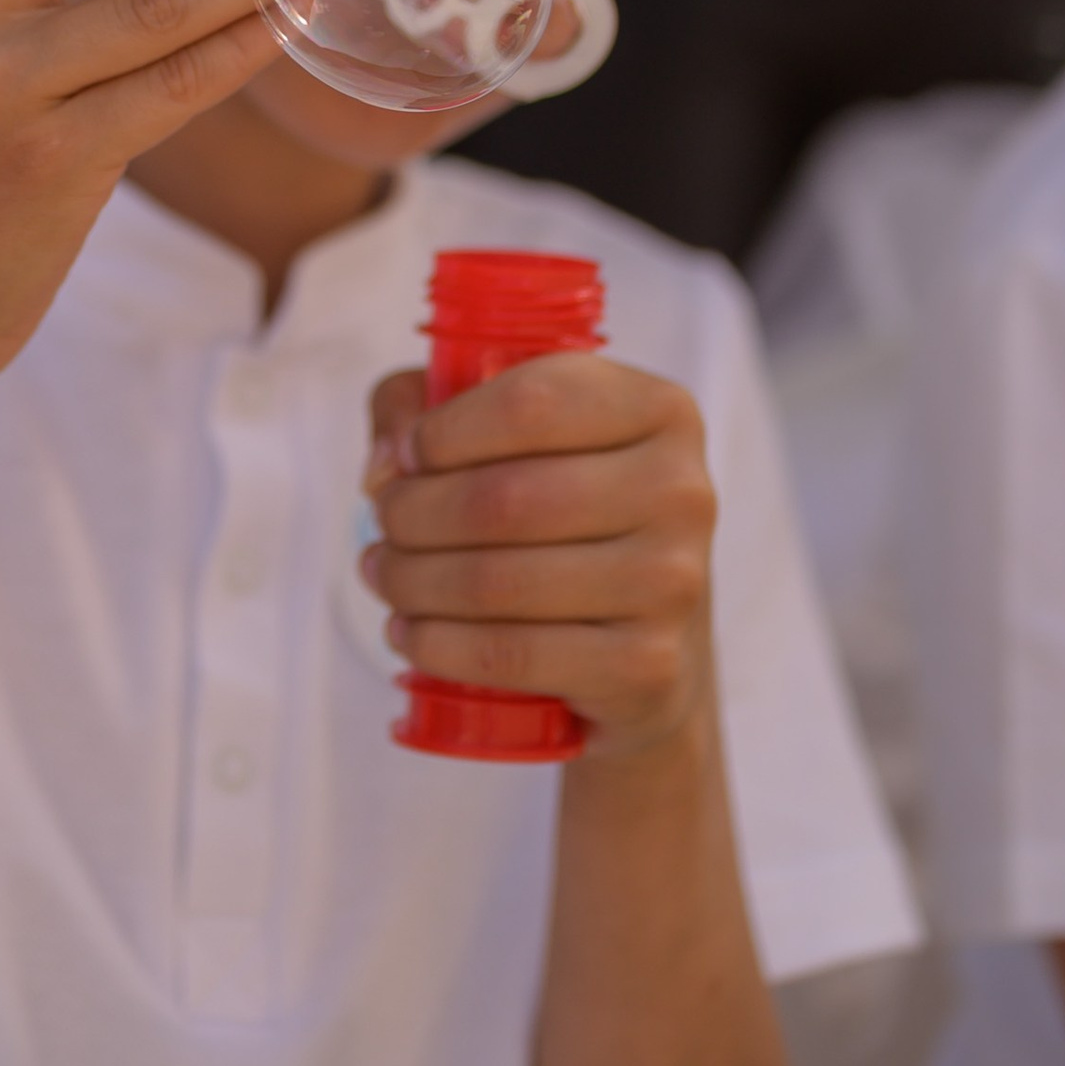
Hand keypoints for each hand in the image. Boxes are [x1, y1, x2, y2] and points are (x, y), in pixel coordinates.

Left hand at [361, 351, 717, 762]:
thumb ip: (429, 407)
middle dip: (412, 514)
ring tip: (384, 575)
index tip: (407, 457)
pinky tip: (408, 632)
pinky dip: (437, 644)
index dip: (444, 430)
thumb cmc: (569, 521)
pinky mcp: (648, 664)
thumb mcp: (518, 439)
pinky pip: (511, 654)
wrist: (649, 650)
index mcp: (660, 411)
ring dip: (411, 581)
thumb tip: (384, 468)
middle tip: (383, 526)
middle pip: (503, 498)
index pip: (532, 401)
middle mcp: (681, 490)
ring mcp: (672, 583)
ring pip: (496, 581)